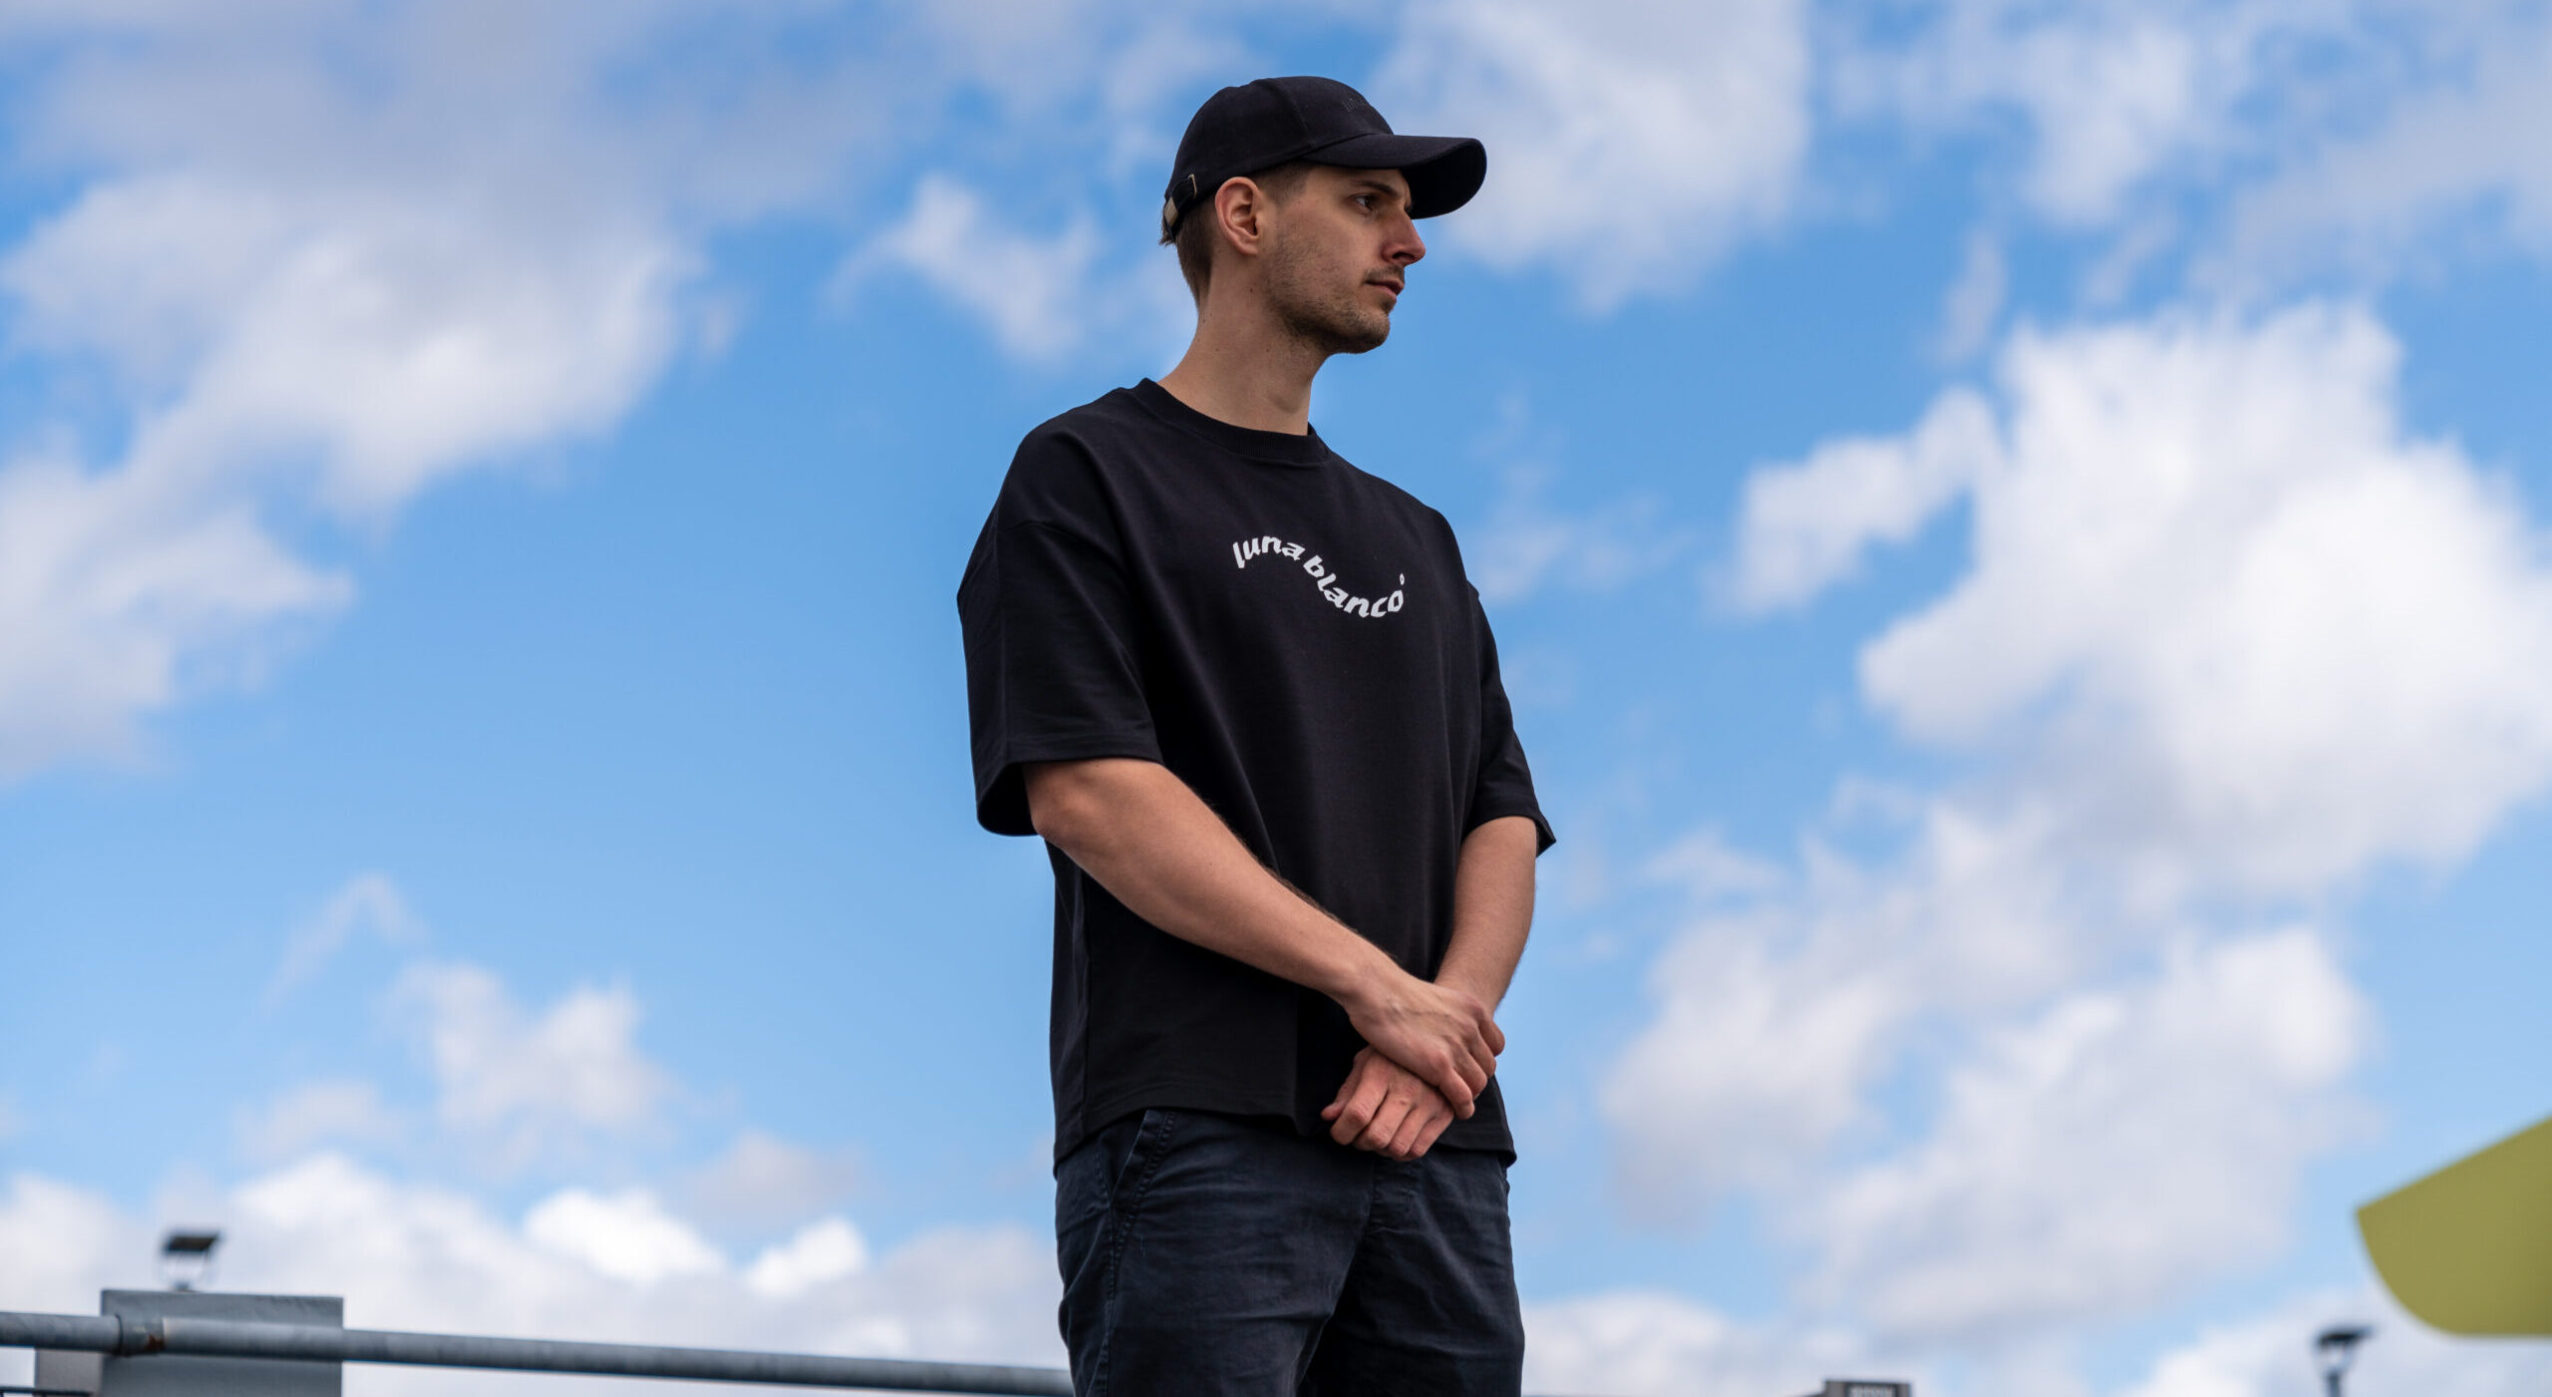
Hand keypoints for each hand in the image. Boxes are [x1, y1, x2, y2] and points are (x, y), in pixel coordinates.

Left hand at [1322, 1047, 1457, 1159]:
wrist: (1435, 1046)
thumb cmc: (1389, 1058)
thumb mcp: (1364, 1064)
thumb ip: (1347, 1092)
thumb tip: (1328, 1117)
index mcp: (1381, 1072)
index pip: (1357, 1114)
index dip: (1341, 1132)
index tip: (1338, 1132)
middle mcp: (1407, 1088)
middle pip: (1377, 1137)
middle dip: (1360, 1143)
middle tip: (1358, 1135)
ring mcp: (1429, 1103)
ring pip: (1397, 1148)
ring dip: (1380, 1150)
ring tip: (1377, 1135)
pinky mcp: (1443, 1114)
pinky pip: (1416, 1150)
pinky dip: (1400, 1153)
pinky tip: (1395, 1138)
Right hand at [1338, 969, 1502, 1117]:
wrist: (1376, 990)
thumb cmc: (1393, 994)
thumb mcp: (1436, 998)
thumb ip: (1449, 1015)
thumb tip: (1445, 1030)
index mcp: (1473, 1009)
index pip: (1496, 1045)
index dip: (1482, 1059)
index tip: (1468, 1067)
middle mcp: (1471, 1027)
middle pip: (1488, 1066)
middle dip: (1475, 1078)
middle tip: (1459, 1087)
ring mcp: (1457, 1046)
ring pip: (1478, 1083)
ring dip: (1470, 1095)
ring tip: (1457, 1102)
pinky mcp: (1439, 1065)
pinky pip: (1463, 1095)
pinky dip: (1463, 1107)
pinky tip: (1457, 1111)